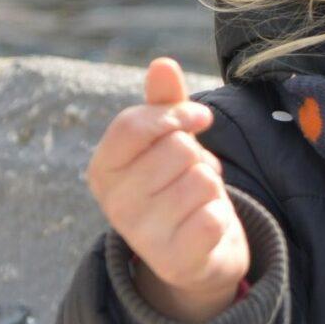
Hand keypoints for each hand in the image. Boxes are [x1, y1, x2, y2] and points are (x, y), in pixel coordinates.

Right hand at [85, 57, 248, 320]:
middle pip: (177, 149)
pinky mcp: (175, 261)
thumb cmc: (177, 183)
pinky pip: (215, 217)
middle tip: (192, 173)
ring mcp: (142, 236)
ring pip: (203, 180)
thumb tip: (162, 63)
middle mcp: (114, 205)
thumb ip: (166, 102)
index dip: (176, 113)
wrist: (195, 252)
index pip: (132, 125)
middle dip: (198, 155)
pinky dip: (221, 216)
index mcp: (103, 169)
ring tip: (198, 199)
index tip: (199, 118)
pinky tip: (206, 225)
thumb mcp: (168, 139)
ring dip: (212, 184)